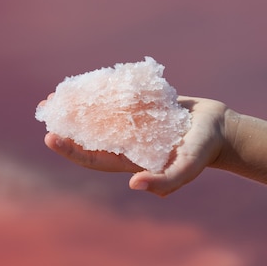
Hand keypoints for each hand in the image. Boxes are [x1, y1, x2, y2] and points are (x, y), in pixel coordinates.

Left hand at [41, 96, 230, 195]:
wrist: (219, 129)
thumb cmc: (202, 153)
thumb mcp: (186, 169)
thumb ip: (164, 181)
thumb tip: (132, 185)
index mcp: (128, 160)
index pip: (91, 158)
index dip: (69, 150)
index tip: (49, 136)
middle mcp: (125, 141)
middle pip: (88, 134)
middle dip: (67, 122)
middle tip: (47, 105)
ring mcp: (131, 122)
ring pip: (98, 113)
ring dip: (78, 104)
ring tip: (59, 91)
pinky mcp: (140, 106)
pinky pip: (115, 97)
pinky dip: (101, 90)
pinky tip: (87, 80)